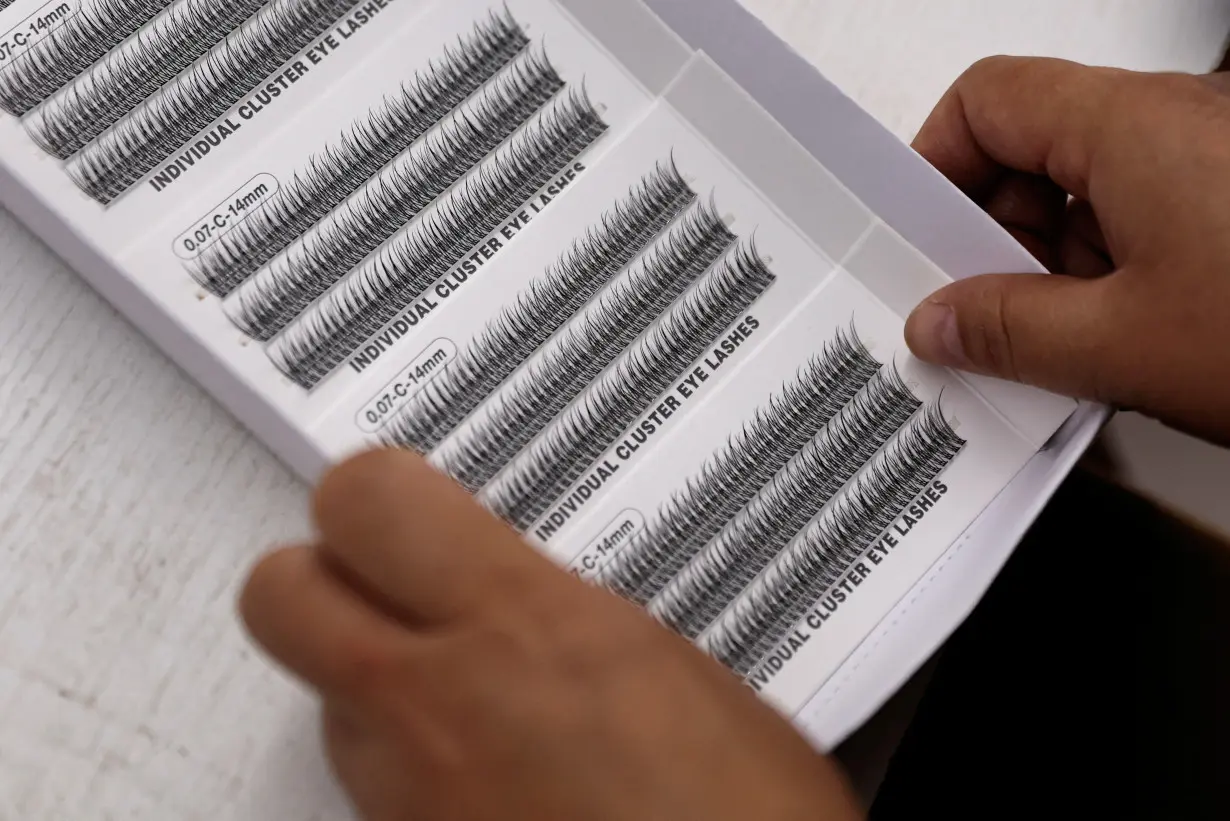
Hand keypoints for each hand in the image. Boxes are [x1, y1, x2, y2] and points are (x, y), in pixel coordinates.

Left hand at [239, 449, 863, 820]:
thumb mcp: (675, 672)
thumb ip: (569, 613)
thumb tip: (525, 589)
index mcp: (523, 628)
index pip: (366, 500)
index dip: (373, 493)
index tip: (404, 501)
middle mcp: (437, 710)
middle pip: (279, 594)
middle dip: (322, 575)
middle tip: (391, 576)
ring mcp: (406, 796)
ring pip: (321, 699)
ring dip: (370, 679)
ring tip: (465, 687)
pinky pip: (366, 785)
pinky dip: (406, 763)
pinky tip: (487, 765)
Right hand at [904, 56, 1229, 445]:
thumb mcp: (1123, 345)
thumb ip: (1007, 329)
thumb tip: (942, 320)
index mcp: (1132, 129)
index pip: (989, 99)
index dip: (935, 161)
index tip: (919, 233)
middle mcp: (1176, 123)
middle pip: (1036, 143)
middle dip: (994, 228)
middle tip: (978, 305)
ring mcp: (1213, 161)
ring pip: (1091, 185)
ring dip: (1053, 259)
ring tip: (1053, 339)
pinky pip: (1144, 212)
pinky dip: (1109, 269)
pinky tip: (1111, 338)